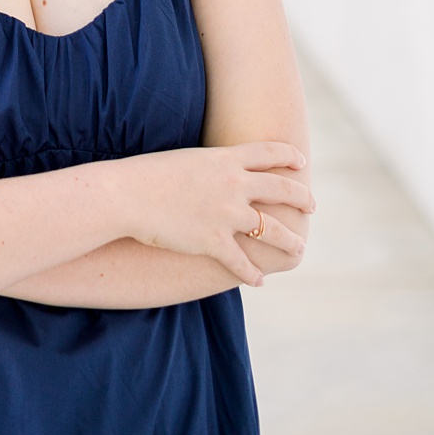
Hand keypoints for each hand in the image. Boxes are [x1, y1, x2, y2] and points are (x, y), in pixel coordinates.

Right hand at [118, 143, 313, 285]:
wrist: (123, 196)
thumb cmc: (144, 175)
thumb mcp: (183, 161)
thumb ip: (209, 167)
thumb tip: (222, 174)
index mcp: (224, 160)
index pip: (269, 153)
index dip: (289, 157)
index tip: (300, 162)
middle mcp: (233, 185)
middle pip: (282, 191)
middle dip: (302, 199)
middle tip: (310, 206)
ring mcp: (226, 215)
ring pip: (274, 232)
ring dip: (290, 242)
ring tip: (298, 249)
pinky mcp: (214, 242)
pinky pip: (243, 263)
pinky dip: (252, 274)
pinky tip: (257, 281)